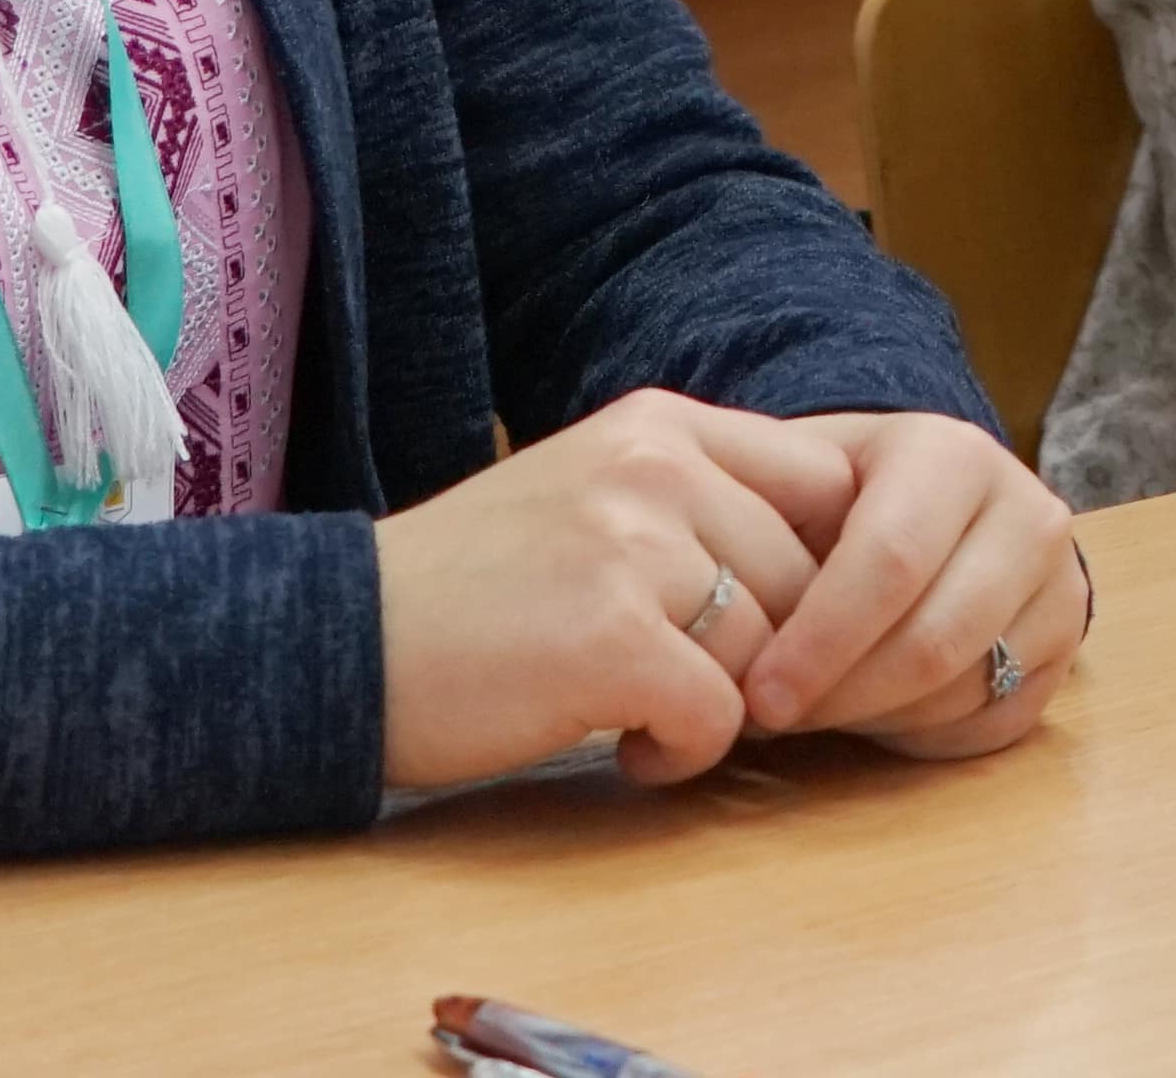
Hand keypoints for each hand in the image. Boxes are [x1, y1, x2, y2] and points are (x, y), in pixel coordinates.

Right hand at [372, 388, 853, 793]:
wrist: (341, 642)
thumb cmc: (474, 588)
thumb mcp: (593, 494)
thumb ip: (701, 504)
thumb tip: (834, 560)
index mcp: (658, 423)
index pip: (827, 482)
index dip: (824, 567)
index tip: (773, 622)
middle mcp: (655, 465)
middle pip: (810, 579)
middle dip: (773, 654)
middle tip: (694, 684)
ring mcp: (632, 546)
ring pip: (771, 652)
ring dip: (725, 705)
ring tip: (645, 712)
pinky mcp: (610, 638)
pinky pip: (720, 716)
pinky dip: (684, 752)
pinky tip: (627, 746)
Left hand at [737, 408, 1088, 759]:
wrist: (932, 500)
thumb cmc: (839, 495)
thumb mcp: (798, 477)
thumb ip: (757, 518)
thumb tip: (710, 610)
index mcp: (953, 455)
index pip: (890, 561)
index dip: (821, 640)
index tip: (757, 696)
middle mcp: (1028, 511)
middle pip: (935, 640)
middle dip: (844, 696)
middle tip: (774, 721)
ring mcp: (1060, 583)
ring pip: (967, 690)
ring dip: (878, 719)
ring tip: (814, 712)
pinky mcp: (1068, 647)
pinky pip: (994, 721)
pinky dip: (924, 734)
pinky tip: (872, 713)